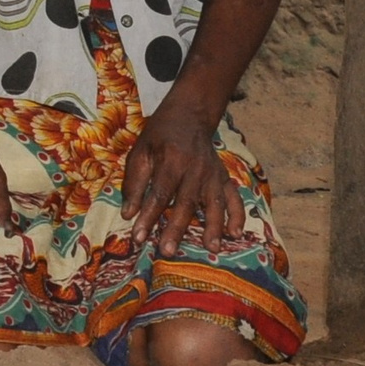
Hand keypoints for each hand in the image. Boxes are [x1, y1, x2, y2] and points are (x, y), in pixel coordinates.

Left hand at [121, 105, 244, 257]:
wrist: (190, 114)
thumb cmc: (160, 135)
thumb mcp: (140, 151)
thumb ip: (134, 182)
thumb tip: (128, 214)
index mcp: (171, 160)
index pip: (159, 194)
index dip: (148, 217)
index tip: (138, 237)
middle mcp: (195, 168)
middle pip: (185, 203)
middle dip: (176, 229)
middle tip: (168, 251)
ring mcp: (213, 174)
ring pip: (213, 203)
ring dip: (213, 227)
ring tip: (211, 248)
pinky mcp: (224, 177)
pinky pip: (234, 198)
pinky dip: (237, 215)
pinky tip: (235, 233)